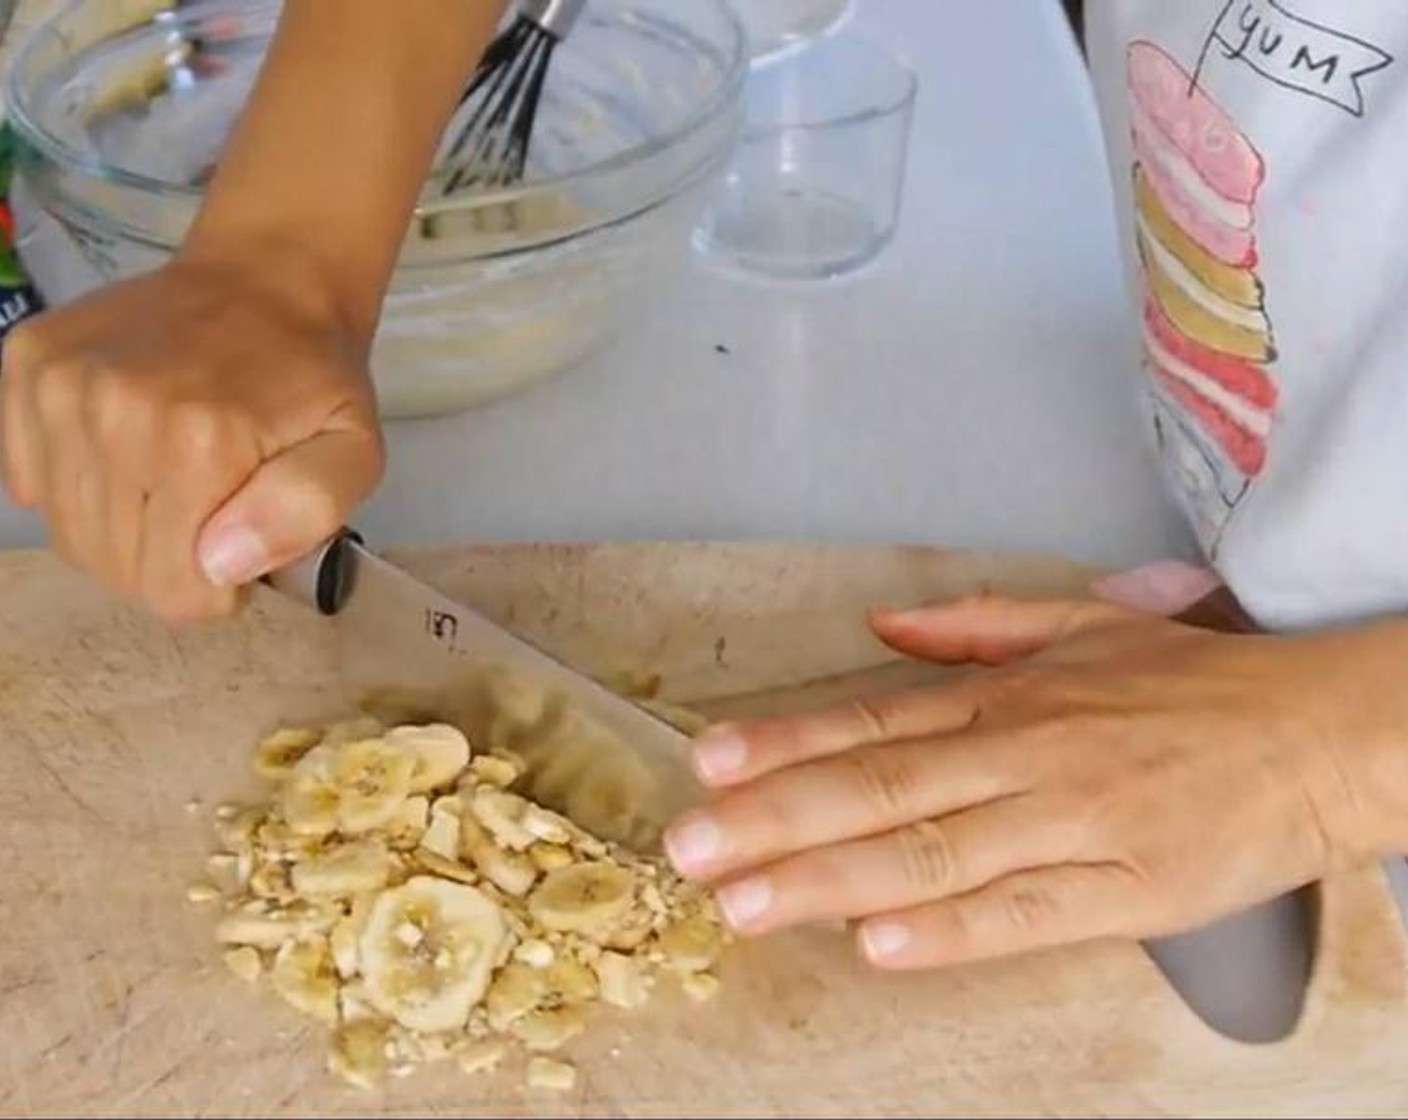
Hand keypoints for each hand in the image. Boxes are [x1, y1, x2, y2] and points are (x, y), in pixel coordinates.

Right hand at [0, 252, 383, 623]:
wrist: (266, 281)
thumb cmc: (313, 379)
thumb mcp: (354, 451)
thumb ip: (305, 513)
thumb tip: (222, 563)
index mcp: (199, 441)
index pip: (173, 590)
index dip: (213, 587)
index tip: (240, 543)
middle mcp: (113, 412)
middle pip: (115, 567)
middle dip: (169, 563)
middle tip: (211, 513)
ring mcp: (58, 386)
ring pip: (68, 534)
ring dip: (122, 530)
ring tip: (172, 483)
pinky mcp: (26, 366)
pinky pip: (30, 481)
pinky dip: (76, 488)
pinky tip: (126, 454)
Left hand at [664, 595, 1407, 969]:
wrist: (1319, 735)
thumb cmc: (1193, 685)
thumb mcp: (1083, 625)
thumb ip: (975, 626)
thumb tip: (881, 626)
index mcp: (1009, 696)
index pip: (874, 720)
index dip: (787, 742)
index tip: (711, 762)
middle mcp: (1025, 754)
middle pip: (882, 789)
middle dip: (777, 819)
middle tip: (692, 848)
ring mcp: (1074, 825)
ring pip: (933, 854)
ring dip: (831, 880)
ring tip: (748, 902)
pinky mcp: (1128, 892)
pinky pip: (1025, 915)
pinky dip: (950, 931)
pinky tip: (879, 943)